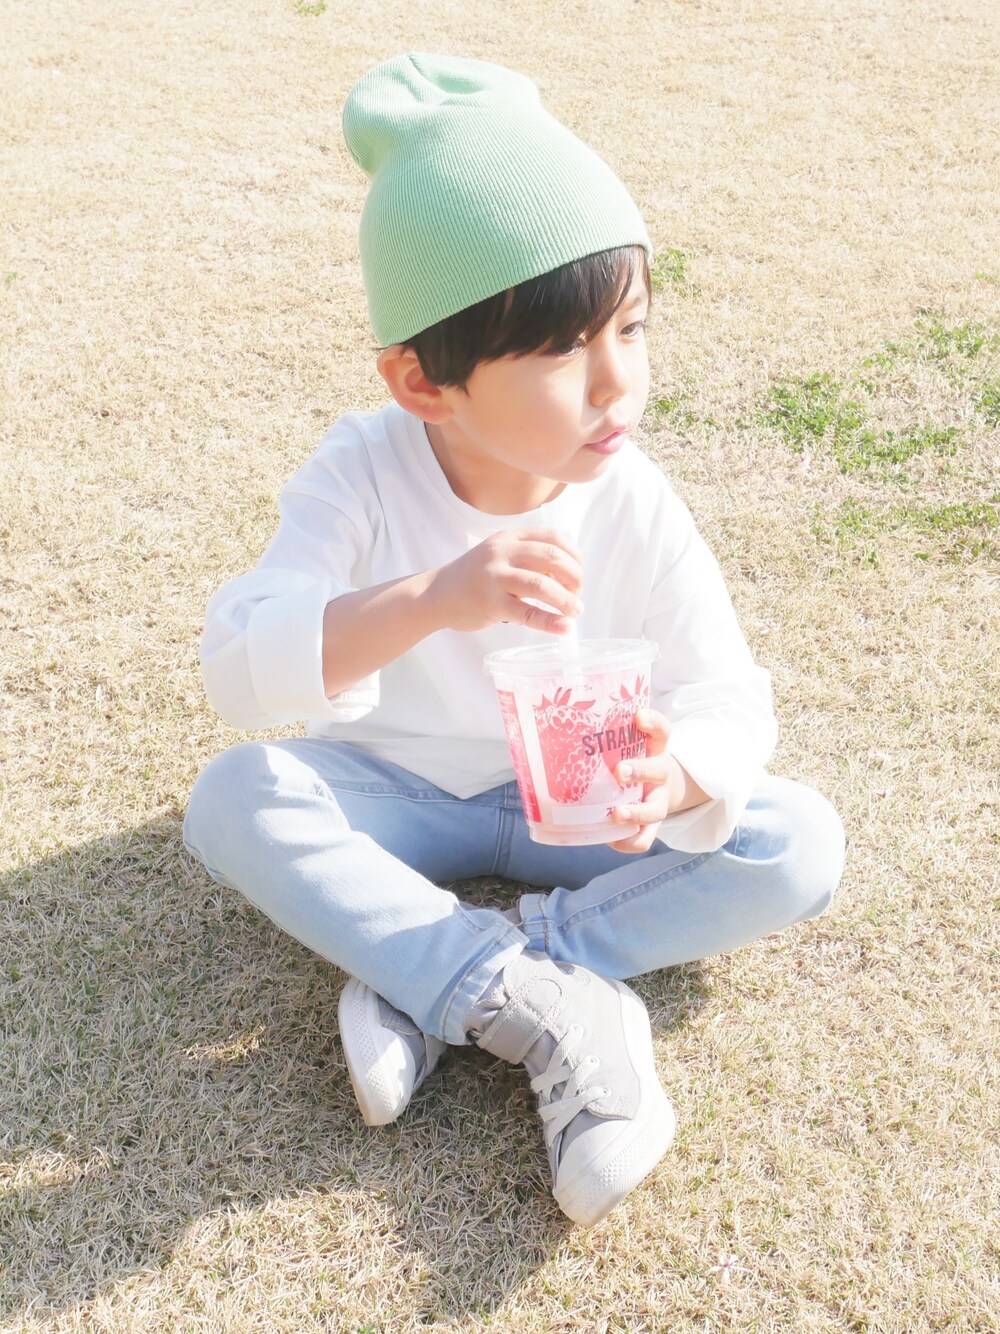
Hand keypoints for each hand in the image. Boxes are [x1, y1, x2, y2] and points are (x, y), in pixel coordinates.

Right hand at [429, 528, 583, 634]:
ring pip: (541, 585)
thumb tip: (568, 576)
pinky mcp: (491, 604)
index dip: (574, 555)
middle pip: (551, 557)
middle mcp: (503, 552)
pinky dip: (550, 622)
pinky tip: (564, 628)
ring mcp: (495, 577)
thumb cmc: (474, 577)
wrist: (436, 594)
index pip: (553, 537)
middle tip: (579, 594)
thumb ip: (528, 558)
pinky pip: (527, 613)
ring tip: (576, 611)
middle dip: (575, 577)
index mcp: (509, 538)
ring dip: (566, 600)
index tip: (578, 573)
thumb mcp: (499, 555)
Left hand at [606, 709, 691, 853]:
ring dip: (637, 812)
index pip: (661, 731)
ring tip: (617, 813)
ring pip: (656, 808)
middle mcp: (659, 773)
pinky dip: (631, 841)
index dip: (653, 722)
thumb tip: (541, 731)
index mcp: (652, 749)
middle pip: (658, 770)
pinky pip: (646, 837)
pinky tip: (613, 841)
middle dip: (640, 770)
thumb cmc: (627, 758)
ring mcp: (658, 800)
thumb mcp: (622, 743)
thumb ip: (598, 736)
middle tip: (619, 771)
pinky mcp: (652, 824)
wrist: (656, 786)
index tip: (639, 716)